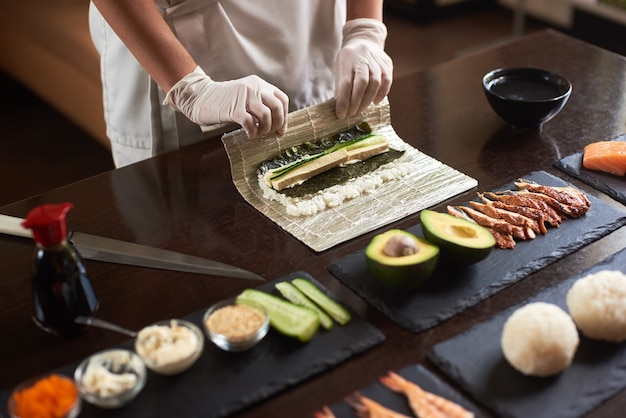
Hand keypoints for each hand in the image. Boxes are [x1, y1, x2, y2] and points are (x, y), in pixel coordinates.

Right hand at [164, 66, 288, 137]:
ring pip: (266, 116)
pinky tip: (249, 135)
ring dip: (265, 129)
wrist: (200, 97)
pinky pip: (251, 124)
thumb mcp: (245, 95)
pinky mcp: (233, 109)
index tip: (280, 129)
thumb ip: (260, 102)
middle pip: (277, 107)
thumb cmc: (224, 101)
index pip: (282, 99)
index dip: (284, 116)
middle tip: (270, 133)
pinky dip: (253, 133)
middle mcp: (254, 87)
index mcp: (259, 83)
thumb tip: (277, 123)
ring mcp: (244, 97)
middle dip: (277, 124)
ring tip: (257, 133)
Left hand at [335, 18, 392, 118]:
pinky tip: (375, 102)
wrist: (365, 40)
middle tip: (351, 114)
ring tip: (360, 110)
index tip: (341, 114)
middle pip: (362, 83)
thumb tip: (341, 107)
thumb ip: (340, 86)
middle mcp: (363, 57)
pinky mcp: (387, 64)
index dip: (343, 101)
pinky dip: (381, 94)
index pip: (345, 83)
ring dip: (367, 100)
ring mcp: (377, 60)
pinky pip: (387, 81)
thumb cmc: (349, 60)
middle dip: (356, 102)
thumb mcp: (340, 68)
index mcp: (347, 58)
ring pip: (375, 83)